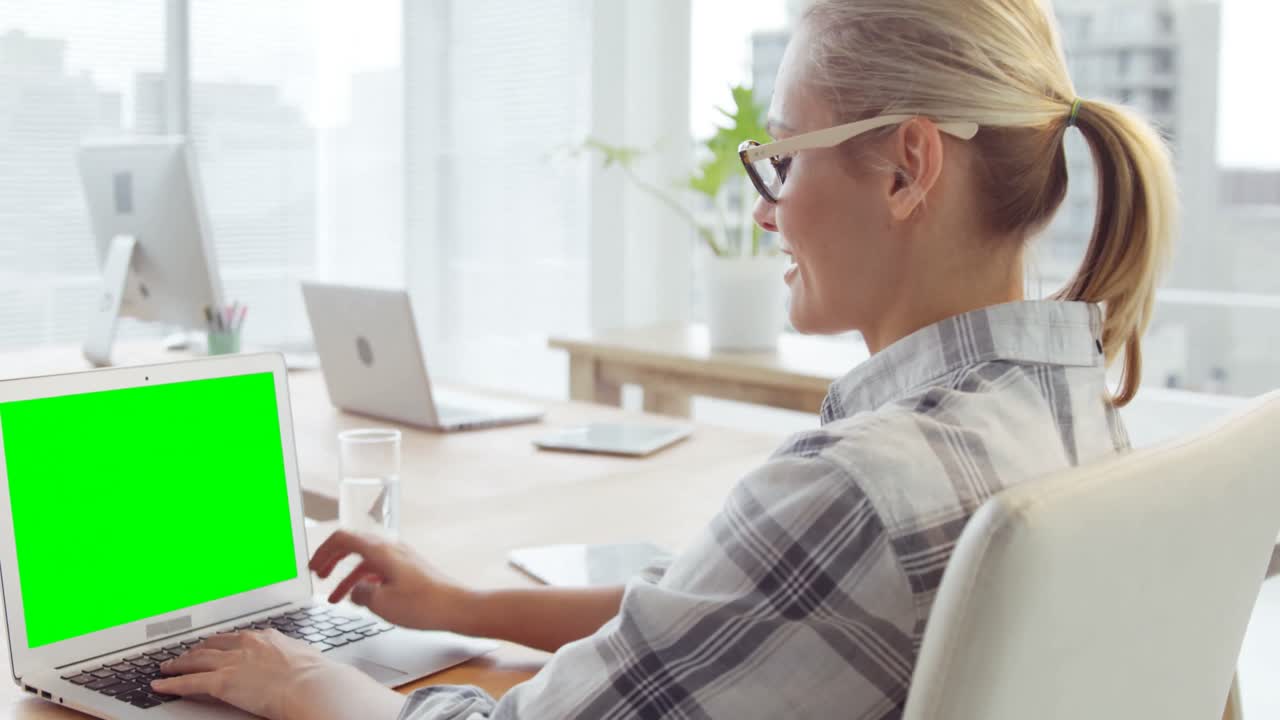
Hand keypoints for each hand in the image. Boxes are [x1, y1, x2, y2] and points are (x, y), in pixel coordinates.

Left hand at [150, 630, 401, 719]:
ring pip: (196, 660)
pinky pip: (189, 682)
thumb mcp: (304, 659)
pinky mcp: (221, 682)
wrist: (312, 685)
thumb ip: (293, 658)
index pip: (236, 638)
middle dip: (196, 650)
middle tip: (184, 654)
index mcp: (267, 638)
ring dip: (178, 664)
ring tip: (166, 667)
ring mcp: (232, 662)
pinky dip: (171, 684)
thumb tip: (300, 665)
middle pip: (212, 645)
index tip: (215, 645)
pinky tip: (160, 686)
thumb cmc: (316, 676)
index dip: (221, 643)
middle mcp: (246, 645)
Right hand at [309, 530, 475, 633]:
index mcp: (381, 550)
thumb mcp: (381, 603)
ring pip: (366, 562)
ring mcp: (401, 558)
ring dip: (347, 577)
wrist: (458, 608)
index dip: (323, 551)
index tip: (312, 566)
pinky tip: (361, 598)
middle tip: (317, 575)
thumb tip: (354, 591)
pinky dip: (365, 581)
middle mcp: (391, 548)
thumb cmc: (424, 604)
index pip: (343, 538)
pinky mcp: (409, 570)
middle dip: (332, 560)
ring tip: (334, 598)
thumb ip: (360, 594)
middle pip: (353, 546)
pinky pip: (380, 570)